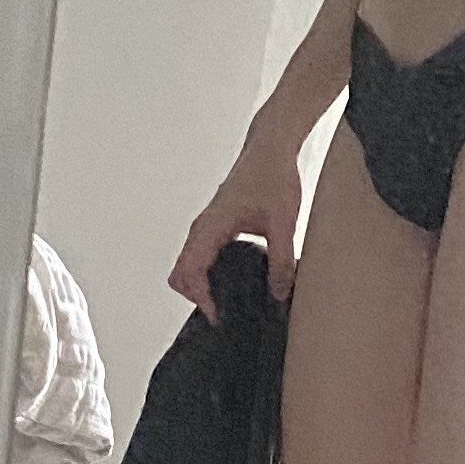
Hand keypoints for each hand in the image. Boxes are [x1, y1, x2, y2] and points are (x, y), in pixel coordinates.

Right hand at [168, 131, 300, 318]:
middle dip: (196, 297)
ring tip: (231, 303)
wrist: (271, 148)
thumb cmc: (273, 177)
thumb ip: (282, 259)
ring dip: (201, 287)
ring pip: (188, 266)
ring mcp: (207, 227)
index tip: (219, 315)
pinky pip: (201, 257)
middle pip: (180, 273)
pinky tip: (238, 283)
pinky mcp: (216, 226)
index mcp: (212, 226)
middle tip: (225, 314)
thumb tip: (279, 293)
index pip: (190, 271)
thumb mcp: (284, 221)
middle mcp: (202, 228)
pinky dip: (208, 275)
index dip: (200, 298)